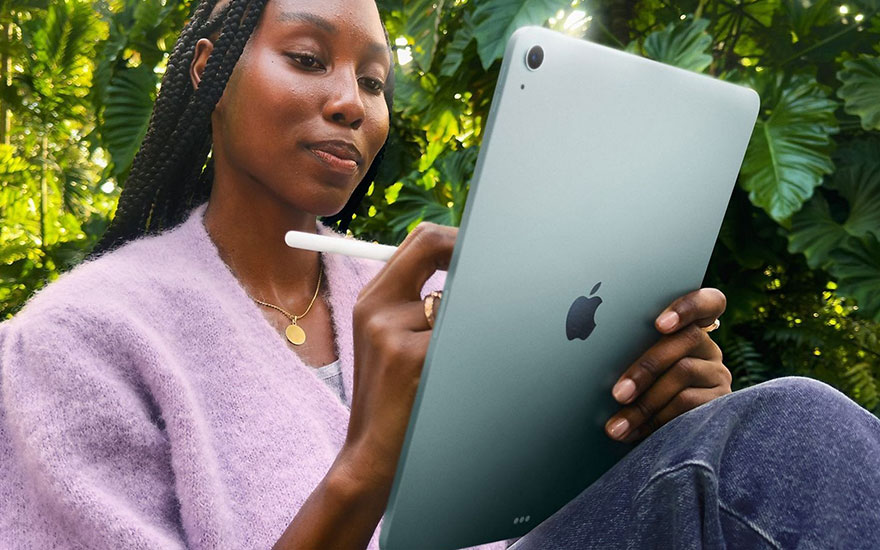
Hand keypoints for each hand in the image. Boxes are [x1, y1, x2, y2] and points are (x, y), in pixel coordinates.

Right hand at [334, 222, 455, 494]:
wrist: (371, 455)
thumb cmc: (390, 397)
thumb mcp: (387, 342)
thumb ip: (415, 300)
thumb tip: (468, 264)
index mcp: (372, 300)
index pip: (419, 241)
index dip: (456, 238)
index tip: (482, 249)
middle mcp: (377, 308)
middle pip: (433, 247)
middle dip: (470, 257)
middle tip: (496, 276)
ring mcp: (391, 331)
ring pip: (456, 300)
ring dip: (468, 324)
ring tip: (455, 359)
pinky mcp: (410, 357)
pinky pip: (460, 334)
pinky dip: (470, 351)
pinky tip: (454, 377)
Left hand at [604, 288, 731, 441]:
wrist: (665, 440)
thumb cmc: (634, 390)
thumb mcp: (632, 364)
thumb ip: (628, 349)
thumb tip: (591, 348)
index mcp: (686, 328)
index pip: (707, 302)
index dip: (688, 306)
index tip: (660, 324)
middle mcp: (707, 347)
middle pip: (686, 338)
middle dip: (646, 367)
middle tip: (617, 394)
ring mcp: (717, 373)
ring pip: (684, 372)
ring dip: (645, 402)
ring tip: (617, 425)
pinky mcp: (721, 402)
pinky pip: (691, 405)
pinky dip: (658, 420)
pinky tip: (635, 432)